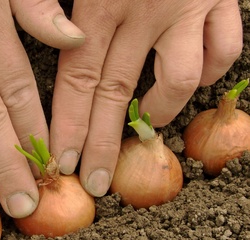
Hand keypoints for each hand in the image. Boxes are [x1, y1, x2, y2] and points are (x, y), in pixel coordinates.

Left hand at [50, 0, 242, 196]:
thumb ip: (54, 5)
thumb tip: (59, 41)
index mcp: (102, 0)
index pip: (79, 78)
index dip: (71, 125)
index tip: (66, 162)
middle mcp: (145, 8)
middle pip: (118, 92)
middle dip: (105, 144)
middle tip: (97, 181)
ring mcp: (188, 5)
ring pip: (179, 79)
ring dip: (161, 110)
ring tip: (149, 122)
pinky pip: (224, 49)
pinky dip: (211, 72)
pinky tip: (194, 79)